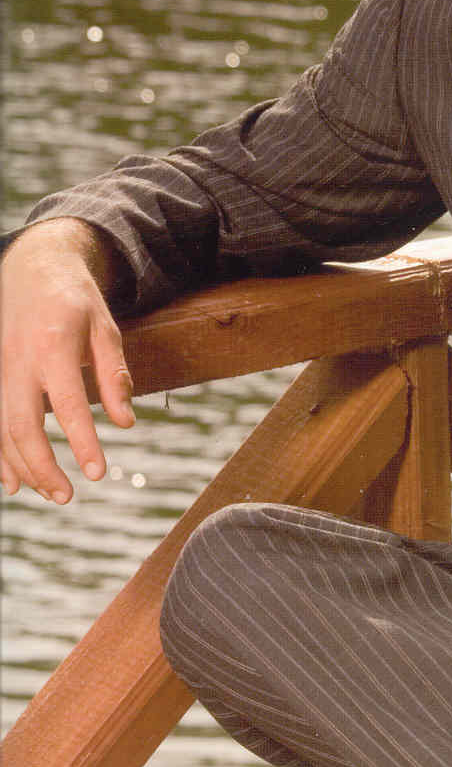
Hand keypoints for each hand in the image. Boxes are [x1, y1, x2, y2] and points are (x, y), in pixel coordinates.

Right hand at [1, 219, 133, 502]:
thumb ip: (114, 374)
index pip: (67, 404)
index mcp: (53, 347)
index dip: (82, 442)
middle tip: (69, 496)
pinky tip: (14, 481)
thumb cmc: (77, 302)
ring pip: (2, 430)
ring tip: (52, 493)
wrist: (33, 270)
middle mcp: (18, 362)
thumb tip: (126, 422)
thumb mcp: (106, 328)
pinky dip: (0, 455)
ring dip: (23, 467)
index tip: (98, 472)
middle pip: (23, 426)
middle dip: (44, 466)